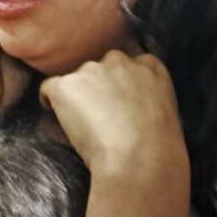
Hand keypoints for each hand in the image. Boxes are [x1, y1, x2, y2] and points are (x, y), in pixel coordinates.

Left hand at [38, 51, 183, 172]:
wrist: (139, 156)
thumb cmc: (157, 145)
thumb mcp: (166, 110)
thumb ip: (148, 97)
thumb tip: (132, 107)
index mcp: (149, 65)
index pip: (129, 64)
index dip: (118, 84)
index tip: (116, 101)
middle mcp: (120, 60)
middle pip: (100, 69)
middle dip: (97, 87)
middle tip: (98, 115)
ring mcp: (91, 70)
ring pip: (76, 80)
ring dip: (77, 96)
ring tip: (84, 123)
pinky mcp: (67, 85)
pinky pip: (50, 88)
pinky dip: (50, 101)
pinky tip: (55, 115)